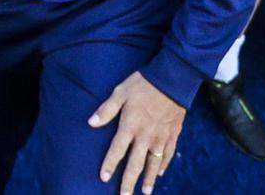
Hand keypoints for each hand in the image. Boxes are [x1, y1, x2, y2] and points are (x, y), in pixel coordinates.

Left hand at [90, 71, 183, 193]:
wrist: (173, 80)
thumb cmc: (143, 84)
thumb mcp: (120, 92)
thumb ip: (106, 109)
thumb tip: (91, 123)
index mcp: (130, 126)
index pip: (117, 150)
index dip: (109, 165)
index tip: (103, 178)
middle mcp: (145, 136)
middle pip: (136, 164)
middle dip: (129, 181)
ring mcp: (161, 138)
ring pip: (153, 164)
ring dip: (149, 179)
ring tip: (145, 192)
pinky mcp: (173, 135)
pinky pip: (168, 154)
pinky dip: (164, 165)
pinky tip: (160, 173)